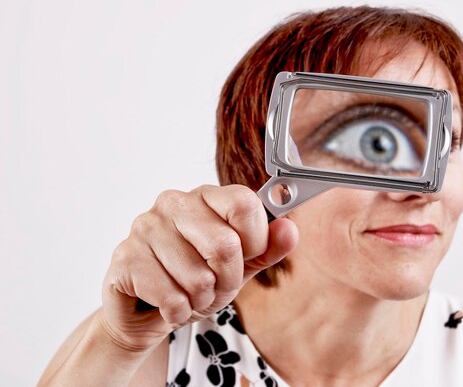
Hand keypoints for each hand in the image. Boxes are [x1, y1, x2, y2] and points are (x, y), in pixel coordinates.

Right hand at [99, 184, 297, 352]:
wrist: (147, 314)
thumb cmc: (195, 281)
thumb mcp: (240, 266)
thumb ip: (268, 249)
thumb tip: (289, 230)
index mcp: (205, 196)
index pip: (245, 204)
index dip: (255, 240)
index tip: (247, 256)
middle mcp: (173, 203)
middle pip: (225, 244)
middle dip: (227, 279)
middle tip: (214, 285)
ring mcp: (144, 228)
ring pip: (198, 276)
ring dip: (201, 299)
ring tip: (188, 294)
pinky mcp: (125, 259)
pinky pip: (171, 297)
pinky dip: (179, 312)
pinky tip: (170, 305)